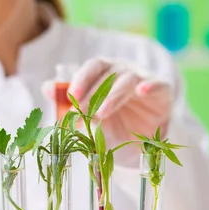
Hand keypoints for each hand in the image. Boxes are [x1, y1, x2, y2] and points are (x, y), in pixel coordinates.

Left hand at [44, 58, 172, 143]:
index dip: (81, 79)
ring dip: (112, 95)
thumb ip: (68, 101)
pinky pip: (158, 85)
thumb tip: (46, 86)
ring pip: (127, 80)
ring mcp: (143, 79)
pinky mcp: (162, 92)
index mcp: (105, 72)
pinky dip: (150, 86)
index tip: (70, 96)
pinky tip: (143, 91)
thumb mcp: (88, 116)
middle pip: (108, 73)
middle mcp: (123, 71)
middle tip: (81, 110)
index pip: (92, 67)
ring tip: (101, 113)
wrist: (139, 142)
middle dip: (92, 92)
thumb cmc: (111, 123)